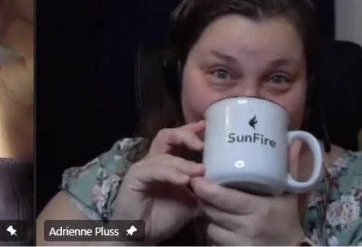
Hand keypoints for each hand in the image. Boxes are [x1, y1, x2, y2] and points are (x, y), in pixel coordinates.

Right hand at [110, 122, 206, 242]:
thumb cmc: (165, 217)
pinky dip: (169, 173)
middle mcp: (154, 160)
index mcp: (167, 163)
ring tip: (200, 170)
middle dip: (185, 135)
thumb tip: (228, 184)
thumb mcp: (192, 203)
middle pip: (166, 136)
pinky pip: (152, 169)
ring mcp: (143, 167)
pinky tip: (184, 180)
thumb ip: (205, 190)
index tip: (209, 127)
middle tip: (202, 143)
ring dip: (183, 162)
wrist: (143, 234)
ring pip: (163, 155)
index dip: (192, 131)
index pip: (178, 139)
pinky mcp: (134, 177)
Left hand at [191, 137, 307, 246]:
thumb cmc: (288, 219)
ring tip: (216, 209)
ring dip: (211, 218)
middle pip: (212, 210)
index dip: (205, 188)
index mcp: (260, 208)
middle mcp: (249, 226)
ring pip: (211, 227)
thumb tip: (294, 141)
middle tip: (202, 190)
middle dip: (205, 200)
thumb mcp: (289, 194)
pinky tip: (224, 227)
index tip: (197, 178)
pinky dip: (216, 233)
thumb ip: (289, 168)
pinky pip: (215, 241)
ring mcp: (242, 243)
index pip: (222, 197)